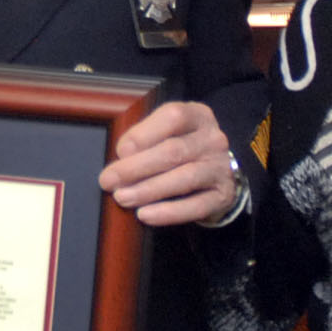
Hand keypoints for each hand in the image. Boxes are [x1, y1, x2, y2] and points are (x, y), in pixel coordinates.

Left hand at [98, 100, 237, 225]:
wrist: (218, 173)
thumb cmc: (182, 148)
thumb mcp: (167, 132)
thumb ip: (144, 138)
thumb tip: (121, 158)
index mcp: (197, 116)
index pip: (172, 117)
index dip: (143, 134)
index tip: (119, 151)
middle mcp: (212, 140)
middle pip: (173, 151)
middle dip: (135, 167)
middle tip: (109, 180)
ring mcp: (220, 168)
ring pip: (183, 179)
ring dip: (148, 190)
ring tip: (122, 198)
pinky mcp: (222, 196)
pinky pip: (195, 206)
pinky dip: (168, 212)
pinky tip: (145, 214)